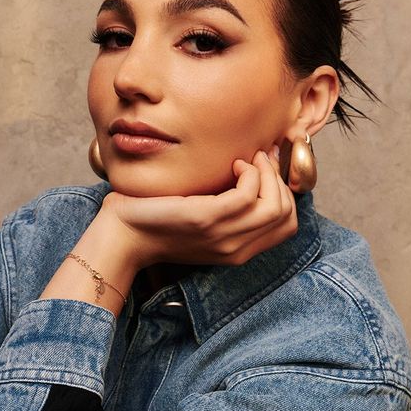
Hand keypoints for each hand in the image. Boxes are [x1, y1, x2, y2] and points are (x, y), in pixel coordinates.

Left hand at [101, 149, 296, 269]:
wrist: (122, 235)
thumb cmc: (157, 221)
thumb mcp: (202, 219)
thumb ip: (228, 208)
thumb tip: (252, 170)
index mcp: (238, 251)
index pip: (287, 226)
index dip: (285, 193)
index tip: (265, 171)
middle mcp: (235, 249)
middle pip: (287, 215)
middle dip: (279, 179)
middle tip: (258, 159)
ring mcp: (223, 237)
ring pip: (275, 205)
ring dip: (267, 172)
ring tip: (247, 159)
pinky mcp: (206, 219)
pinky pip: (248, 194)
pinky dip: (249, 172)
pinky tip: (232, 164)